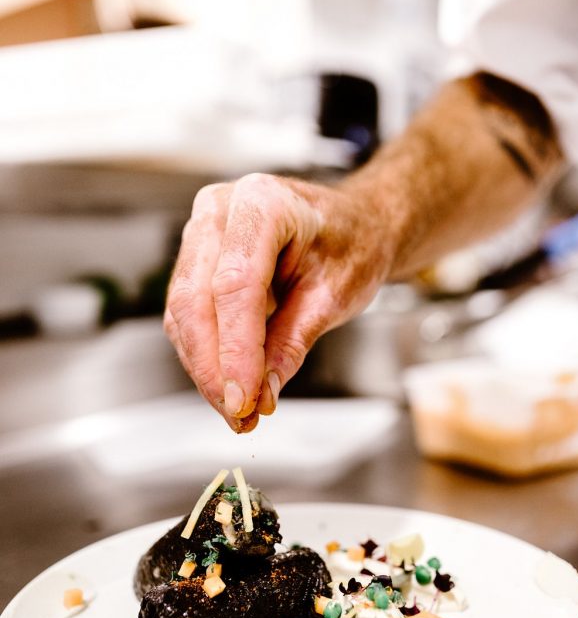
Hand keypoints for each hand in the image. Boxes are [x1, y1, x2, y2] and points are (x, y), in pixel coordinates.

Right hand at [164, 173, 389, 431]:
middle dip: (213, 368)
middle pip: (196, 299)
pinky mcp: (195, 261)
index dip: (235, 350)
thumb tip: (262, 394)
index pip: (236, 284)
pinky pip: (186, 317)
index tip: (244, 400)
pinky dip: (205, 358)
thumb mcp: (336, 294)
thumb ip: (294, 343)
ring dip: (205, 370)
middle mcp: (221, 210)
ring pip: (183, 313)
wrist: (354, 224)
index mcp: (264, 203)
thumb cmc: (352, 243)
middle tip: (239, 415)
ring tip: (239, 412)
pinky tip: (230, 389)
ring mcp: (201, 233)